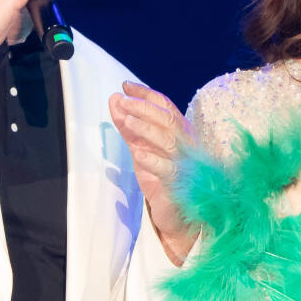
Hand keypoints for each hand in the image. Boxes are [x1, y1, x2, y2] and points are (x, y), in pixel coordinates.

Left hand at [108, 81, 198, 264]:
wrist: (178, 215)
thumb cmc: (162, 178)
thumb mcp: (142, 148)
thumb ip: (129, 127)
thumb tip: (115, 100)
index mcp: (179, 133)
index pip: (165, 106)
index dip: (146, 94)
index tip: (125, 86)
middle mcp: (186, 145)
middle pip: (168, 119)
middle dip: (145, 108)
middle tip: (122, 100)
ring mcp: (185, 164)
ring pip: (170, 140)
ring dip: (148, 129)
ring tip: (127, 120)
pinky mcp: (180, 185)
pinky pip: (169, 170)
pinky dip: (154, 161)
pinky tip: (139, 154)